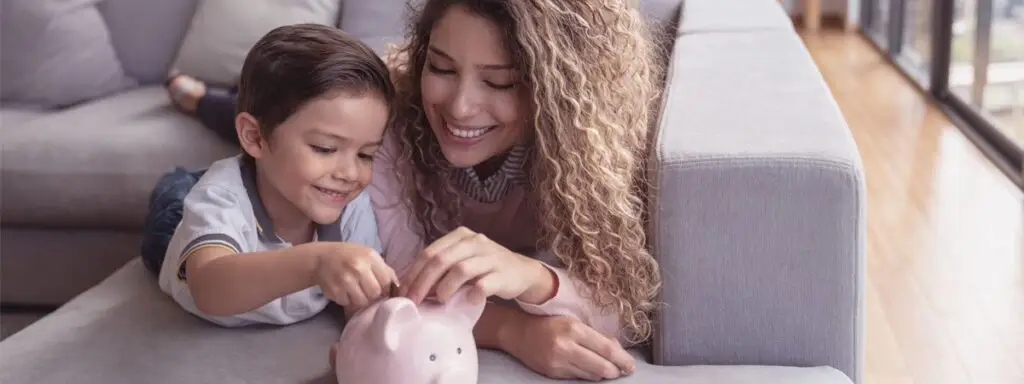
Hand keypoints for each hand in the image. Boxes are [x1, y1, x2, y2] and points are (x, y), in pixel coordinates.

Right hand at [312, 242, 396, 308]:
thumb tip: (398, 287)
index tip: (381, 289)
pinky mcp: (334, 291)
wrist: (320, 258)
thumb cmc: (349, 256)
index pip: (386, 281)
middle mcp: (357, 267)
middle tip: (367, 291)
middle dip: (373, 295)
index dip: (386, 288)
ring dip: (361, 299)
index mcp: (369, 257)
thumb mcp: (368, 255)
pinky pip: (348, 303)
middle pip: (375, 293)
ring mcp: (345, 280)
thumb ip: (384, 269)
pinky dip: (348, 300)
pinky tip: (344, 291)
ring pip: (362, 301)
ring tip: (356, 291)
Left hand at [399, 227, 550, 304]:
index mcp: (460, 236)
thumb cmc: (485, 268)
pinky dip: (472, 294)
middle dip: (423, 282)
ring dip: (445, 287)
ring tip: (439, 300)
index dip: (414, 273)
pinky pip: (483, 284)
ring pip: (460, 270)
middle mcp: (475, 242)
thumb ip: (441, 267)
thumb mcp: (463, 259)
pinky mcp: (503, 274)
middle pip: (441, 260)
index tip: (403, 292)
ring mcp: (490, 257)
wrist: (522, 272)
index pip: (430, 252)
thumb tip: (412, 286)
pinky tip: (466, 301)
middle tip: (415, 301)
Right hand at [504, 315, 635, 380]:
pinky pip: (578, 378)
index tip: (631, 365)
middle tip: (622, 370)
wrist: (518, 332)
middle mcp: (565, 346)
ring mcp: (558, 362)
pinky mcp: (553, 373)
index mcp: (573, 329)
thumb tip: (617, 349)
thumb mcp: (573, 322)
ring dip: (602, 374)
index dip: (622, 359)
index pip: (605, 348)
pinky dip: (588, 375)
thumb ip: (595, 335)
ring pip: (591, 375)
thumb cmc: (549, 323)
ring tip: (607, 369)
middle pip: (601, 366)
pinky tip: (589, 369)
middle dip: (615, 371)